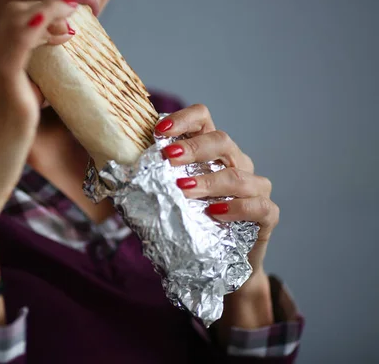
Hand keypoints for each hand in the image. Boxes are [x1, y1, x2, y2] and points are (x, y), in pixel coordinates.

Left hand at [155, 104, 278, 275]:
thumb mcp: (169, 201)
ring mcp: (256, 187)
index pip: (203, 119)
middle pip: (221, 140)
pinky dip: (237, 208)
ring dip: (208, 181)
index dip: (183, 119)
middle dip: (193, 148)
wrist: (219, 265)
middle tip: (168, 159)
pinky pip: (259, 206)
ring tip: (183, 190)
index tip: (159, 131)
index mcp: (211, 152)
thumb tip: (116, 175)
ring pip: (238, 174)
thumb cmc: (191, 227)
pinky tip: (215, 213)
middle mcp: (237, 162)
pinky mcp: (268, 215)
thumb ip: (152, 183)